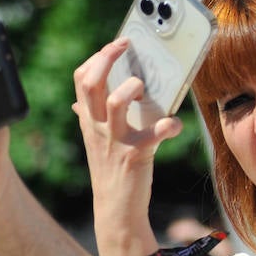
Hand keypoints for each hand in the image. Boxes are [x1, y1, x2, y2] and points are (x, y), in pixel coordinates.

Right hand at [72, 39, 181, 248]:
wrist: (116, 209)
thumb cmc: (111, 170)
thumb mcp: (96, 142)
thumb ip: (90, 120)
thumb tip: (80, 104)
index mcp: (89, 120)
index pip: (81, 79)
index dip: (97, 57)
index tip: (116, 45)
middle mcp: (98, 127)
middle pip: (91, 82)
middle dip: (108, 58)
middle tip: (127, 47)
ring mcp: (115, 141)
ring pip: (115, 102)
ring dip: (132, 88)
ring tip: (144, 89)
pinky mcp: (137, 155)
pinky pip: (155, 133)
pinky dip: (170, 126)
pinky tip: (175, 125)